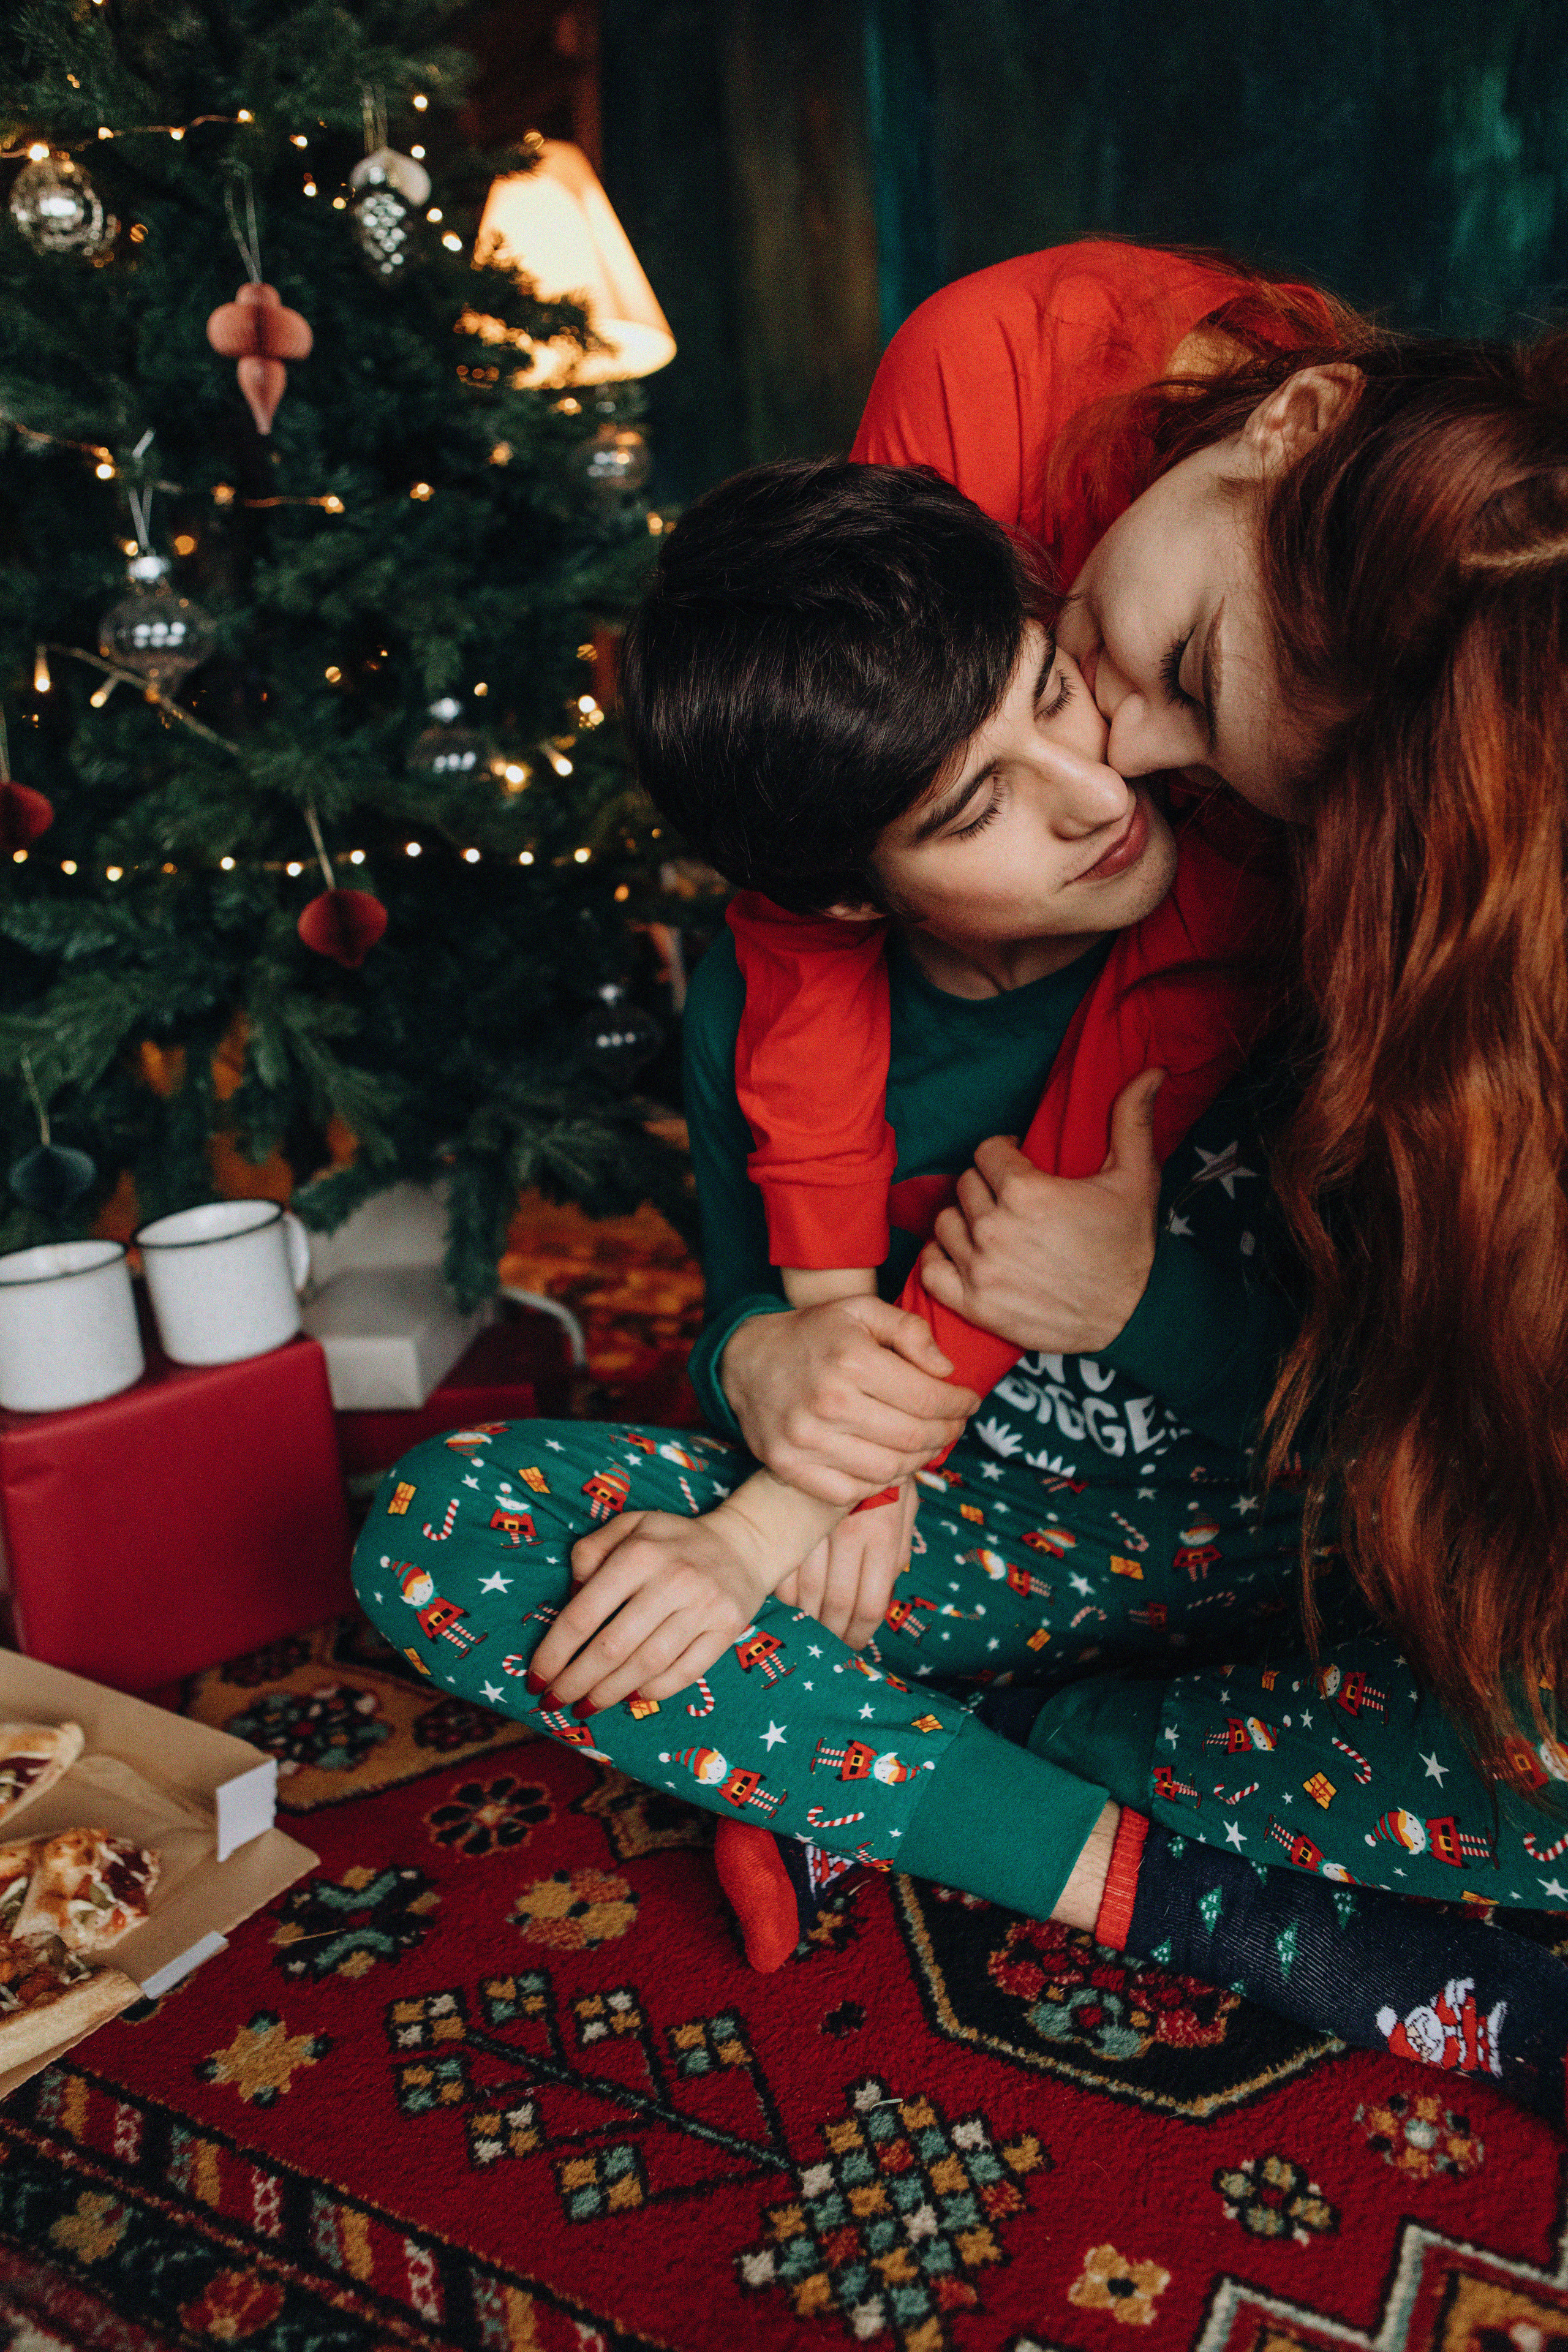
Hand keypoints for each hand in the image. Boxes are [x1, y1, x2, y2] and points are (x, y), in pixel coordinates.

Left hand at [529, 1499, 774, 1714]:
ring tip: (586, 1705)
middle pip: (612, 1647)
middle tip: (555, 1701)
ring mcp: (703, 1607)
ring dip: (609, 1693)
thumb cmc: (672, 1540)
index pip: (584, 1614)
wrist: (744, 1544)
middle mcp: (673, 1580)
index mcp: (639, 1553)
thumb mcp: (627, 1526)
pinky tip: (629, 1697)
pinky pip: (683, 1673)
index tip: (537, 1678)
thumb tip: (570, 1597)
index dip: (554, 1652)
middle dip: (576, 1681)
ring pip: (646, 1666)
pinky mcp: (727, 1629)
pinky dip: (652, 1691)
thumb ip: (590, 1552)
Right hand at [721, 1297, 977, 1505]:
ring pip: (889, 1469)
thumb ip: (910, 1330)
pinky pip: (852, 1491)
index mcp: (851, 1361)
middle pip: (914, 1438)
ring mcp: (806, 1441)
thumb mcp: (861, 1310)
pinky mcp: (789, 1467)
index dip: (960, 1405)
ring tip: (927, 1442)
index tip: (969, 1402)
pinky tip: (890, 1460)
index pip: (929, 1399)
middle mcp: (828, 1403)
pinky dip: (880, 1481)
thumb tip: (947, 1370)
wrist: (745, 1360)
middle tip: (955, 1424)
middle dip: (947, 1433)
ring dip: (919, 1460)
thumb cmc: (814, 1334)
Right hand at [776, 1480, 915, 1646]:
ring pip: (804, 1594)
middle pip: (836, 1606)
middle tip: (830, 1649)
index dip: (862, 1634)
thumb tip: (888, 1592)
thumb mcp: (905, 1504)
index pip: (872, 1604)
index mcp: (882, 1534)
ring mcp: (811, 1528)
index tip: (855, 1646)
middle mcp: (846, 1534)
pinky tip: (787, 1604)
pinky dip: (781, 1595)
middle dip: (833, 1636)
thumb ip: (900, 1549)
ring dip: (806, 1622)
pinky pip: (779, 1572)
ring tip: (808, 1635)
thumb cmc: (880, 1470)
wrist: (844, 1425)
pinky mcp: (783, 1520)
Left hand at [919, 1071, 1163, 1355]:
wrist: (1132, 1315)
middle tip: (1009, 1199)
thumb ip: (1131, 1121)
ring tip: (990, 1225)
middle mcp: (995, 1227)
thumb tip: (1150, 1071)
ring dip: (963, 1221)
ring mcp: (981, 1268)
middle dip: (986, 1187)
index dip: (1003, 1155)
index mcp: (1027, 1191)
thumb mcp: (1136, 1178)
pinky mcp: (974, 1304)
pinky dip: (940, 1261)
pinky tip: (964, 1255)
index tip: (1017, 1165)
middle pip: (965, 1186)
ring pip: (944, 1223)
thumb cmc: (1130, 1245)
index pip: (986, 1152)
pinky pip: (930, 1270)